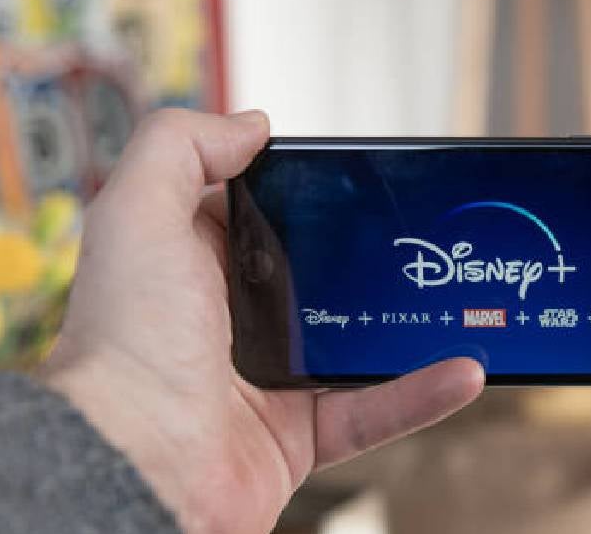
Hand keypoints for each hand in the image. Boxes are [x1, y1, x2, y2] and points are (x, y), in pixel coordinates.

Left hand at [40, 109, 484, 533]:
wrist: (137, 466)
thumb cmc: (128, 344)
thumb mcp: (139, 212)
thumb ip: (181, 146)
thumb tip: (251, 125)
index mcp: (194, 266)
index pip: (258, 213)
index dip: (300, 192)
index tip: (353, 178)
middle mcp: (232, 320)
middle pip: (317, 276)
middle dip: (366, 257)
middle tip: (420, 233)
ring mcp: (270, 378)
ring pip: (357, 343)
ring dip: (409, 325)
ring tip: (457, 297)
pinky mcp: (300, 434)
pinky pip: (374, 411)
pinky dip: (421, 394)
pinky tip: (463, 370)